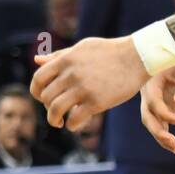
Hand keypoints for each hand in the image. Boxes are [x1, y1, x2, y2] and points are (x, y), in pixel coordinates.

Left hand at [31, 35, 149, 129]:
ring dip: (53, 119)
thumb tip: (36, 60)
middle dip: (46, 107)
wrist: (138, 56)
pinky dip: (71, 125)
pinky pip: (75, 119)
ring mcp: (83, 89)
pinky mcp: (97, 102)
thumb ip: (58, 56)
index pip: (38, 79)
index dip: (36, 91)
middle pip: (45, 97)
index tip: (42, 97)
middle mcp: (70, 75)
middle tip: (55, 110)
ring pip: (55, 110)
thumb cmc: (109, 51)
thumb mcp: (81, 48)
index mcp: (65, 61)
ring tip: (59, 122)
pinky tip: (74, 124)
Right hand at [139, 56, 174, 154]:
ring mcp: (152, 100)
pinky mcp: (159, 105)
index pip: (153, 101)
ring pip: (151, 121)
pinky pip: (158, 122)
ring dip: (160, 136)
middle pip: (147, 115)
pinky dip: (164, 133)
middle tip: (173, 144)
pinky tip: (173, 145)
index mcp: (150, 81)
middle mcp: (147, 92)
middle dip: (158, 131)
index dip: (165, 113)